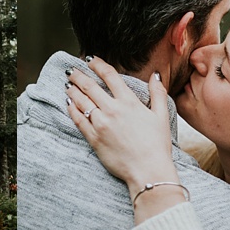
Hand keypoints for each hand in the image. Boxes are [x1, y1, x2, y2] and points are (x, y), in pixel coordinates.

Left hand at [66, 57, 179, 199]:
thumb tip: (156, 75)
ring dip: (73, 91)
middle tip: (71, 70)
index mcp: (129, 102)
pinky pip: (78, 120)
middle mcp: (112, 110)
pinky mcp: (94, 139)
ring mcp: (101, 124)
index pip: (109, 76)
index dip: (98, 64)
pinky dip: (72, 110)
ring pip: (82, 101)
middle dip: (79, 76)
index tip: (90, 59)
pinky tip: (69, 104)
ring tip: (68, 85)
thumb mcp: (161, 116)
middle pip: (90, 86)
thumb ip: (157, 93)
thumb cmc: (157, 145)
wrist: (148, 171)